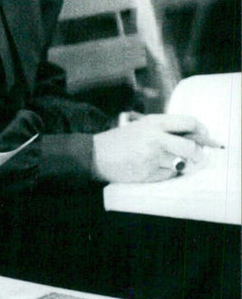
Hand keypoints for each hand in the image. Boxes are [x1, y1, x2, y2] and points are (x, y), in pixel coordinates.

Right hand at [92, 114, 207, 182]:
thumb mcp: (142, 126)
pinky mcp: (146, 173)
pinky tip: (151, 168)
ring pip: (180, 163)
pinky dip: (165, 173)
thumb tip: (194, 138)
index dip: (202, 131)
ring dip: (177, 164)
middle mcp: (154, 138)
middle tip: (195, 156)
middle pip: (190, 147)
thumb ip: (165, 129)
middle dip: (197, 154)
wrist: (95, 155)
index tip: (204, 137)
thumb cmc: (120, 140)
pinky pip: (168, 175)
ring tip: (163, 161)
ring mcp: (150, 157)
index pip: (190, 123)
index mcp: (154, 122)